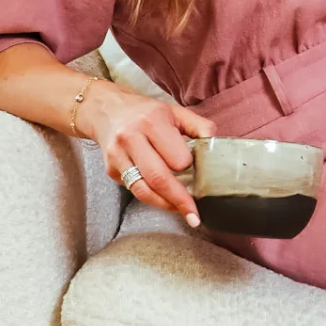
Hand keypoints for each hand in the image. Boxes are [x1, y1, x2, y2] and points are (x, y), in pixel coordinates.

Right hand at [79, 79, 216, 225]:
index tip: (200, 172)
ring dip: (165, 205)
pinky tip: (165, 201)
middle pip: (158, 177)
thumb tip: (216, 146)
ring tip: (182, 212)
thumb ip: (200, 126)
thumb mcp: (176, 111)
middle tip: (195, 214)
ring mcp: (118, 156)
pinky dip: (151, 198)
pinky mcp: (111, 170)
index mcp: (152, 122)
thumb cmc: (148, 112)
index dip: (189, 167)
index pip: (176, 156)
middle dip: (179, 199)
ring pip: (143, 190)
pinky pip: (134, 190)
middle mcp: (131, 139)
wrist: (108, 110)